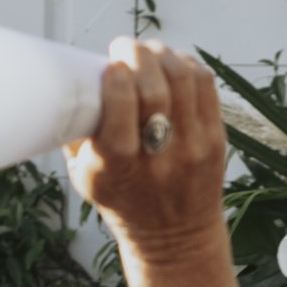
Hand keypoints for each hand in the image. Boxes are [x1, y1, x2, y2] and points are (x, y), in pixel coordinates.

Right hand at [66, 40, 227, 261]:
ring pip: (183, 80)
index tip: (109, 65)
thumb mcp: (85, 178)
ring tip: (147, 51)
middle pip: (155, 90)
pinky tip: (172, 62)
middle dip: (138, 55)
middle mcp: (158, 159)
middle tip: (125, 48)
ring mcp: (192, 148)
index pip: (121, 114)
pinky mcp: (216, 141)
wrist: (174, 237)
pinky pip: (205, 86)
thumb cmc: (123, 201)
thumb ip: (77, 135)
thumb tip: (71, 82)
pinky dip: (186, 64)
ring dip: (162, 54)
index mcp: (117, 170)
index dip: (117, 80)